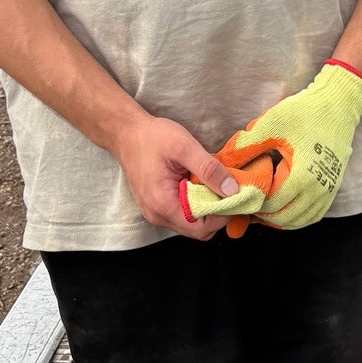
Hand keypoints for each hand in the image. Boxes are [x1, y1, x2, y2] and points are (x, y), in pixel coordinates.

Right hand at [114, 112, 261, 240]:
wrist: (126, 133)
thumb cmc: (152, 137)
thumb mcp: (185, 147)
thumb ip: (210, 169)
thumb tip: (233, 190)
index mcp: (163, 205)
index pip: (202, 228)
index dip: (223, 215)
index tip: (235, 195)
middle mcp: (158, 215)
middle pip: (198, 229)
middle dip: (217, 213)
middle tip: (227, 189)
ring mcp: (155, 212)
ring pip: (191, 223)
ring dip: (207, 208)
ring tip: (213, 184)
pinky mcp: (156, 206)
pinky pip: (182, 214)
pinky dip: (196, 204)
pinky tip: (199, 184)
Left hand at [215, 60, 361, 230]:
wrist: (337, 104)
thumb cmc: (305, 112)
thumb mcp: (271, 125)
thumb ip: (246, 146)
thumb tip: (223, 161)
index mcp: (302, 175)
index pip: (272, 204)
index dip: (253, 204)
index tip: (240, 197)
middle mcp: (319, 188)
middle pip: (285, 217)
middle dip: (264, 215)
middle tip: (247, 205)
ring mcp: (329, 189)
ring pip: (301, 220)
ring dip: (281, 220)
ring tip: (262, 210)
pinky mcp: (333, 186)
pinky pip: (315, 214)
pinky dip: (298, 217)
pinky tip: (284, 209)